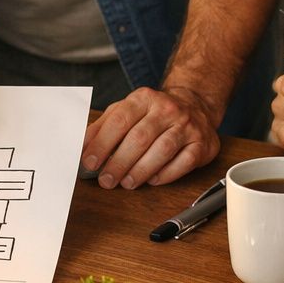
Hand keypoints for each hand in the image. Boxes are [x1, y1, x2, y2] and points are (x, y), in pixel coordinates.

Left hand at [82, 86, 220, 188]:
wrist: (195, 105)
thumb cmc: (153, 113)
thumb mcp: (126, 110)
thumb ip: (103, 126)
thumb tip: (82, 146)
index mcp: (144, 98)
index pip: (119, 120)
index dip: (102, 143)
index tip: (89, 161)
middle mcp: (167, 109)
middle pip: (140, 138)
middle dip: (119, 162)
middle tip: (106, 180)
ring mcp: (187, 126)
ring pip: (162, 150)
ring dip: (141, 170)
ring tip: (127, 183)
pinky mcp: (202, 143)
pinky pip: (183, 162)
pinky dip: (166, 174)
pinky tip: (153, 180)